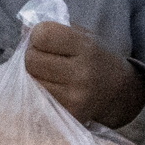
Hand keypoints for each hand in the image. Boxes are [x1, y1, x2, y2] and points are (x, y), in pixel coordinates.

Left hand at [18, 17, 144, 133]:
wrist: (120, 91)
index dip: (38, 34)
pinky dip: (40, 93)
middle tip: (44, 57)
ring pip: (32, 81)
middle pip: (31, 60)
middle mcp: (82, 72)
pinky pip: (39, 100)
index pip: (42, 34)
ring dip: (34, 76)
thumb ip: (54, 29)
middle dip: (32, 56)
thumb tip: (24, 29)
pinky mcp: (71, 115)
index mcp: (86, 46)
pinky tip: (54, 88)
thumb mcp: (83, 36)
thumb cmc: (95, 58)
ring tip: (49, 73)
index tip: (45, 39)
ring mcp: (76, 97)